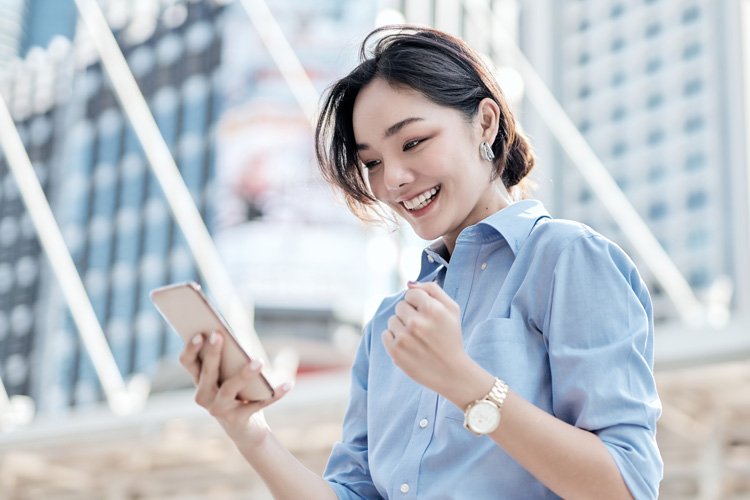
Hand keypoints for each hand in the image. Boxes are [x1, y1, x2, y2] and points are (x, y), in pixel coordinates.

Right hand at [179, 331, 291, 448]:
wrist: (246, 429)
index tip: (200, 333)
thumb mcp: (234, 373)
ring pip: (229, 389)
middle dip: (213, 353)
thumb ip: (235, 357)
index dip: (190, 348)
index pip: (187, 361)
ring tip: (259, 361)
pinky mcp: (237, 420)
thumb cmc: (239, 393)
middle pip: (207, 372)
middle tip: (220, 335)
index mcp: (200, 379)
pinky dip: (274, 394)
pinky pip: (257, 404)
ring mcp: (218, 409)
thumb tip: (246, 343)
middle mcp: (204, 395)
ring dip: (244, 374)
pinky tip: (288, 384)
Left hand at [382, 281, 478, 400]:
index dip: (418, 304)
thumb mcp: (452, 309)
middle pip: (400, 306)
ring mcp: (404, 338)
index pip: (411, 294)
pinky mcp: (395, 352)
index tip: (426, 316)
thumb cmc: (451, 338)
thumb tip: (409, 283)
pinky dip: (394, 340)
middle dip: (409, 315)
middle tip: (422, 329)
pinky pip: (385, 335)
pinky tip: (409, 347)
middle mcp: (416, 322)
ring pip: (392, 320)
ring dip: (401, 327)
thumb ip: (432, 290)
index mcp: (432, 309)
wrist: (452, 372)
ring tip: (416, 339)